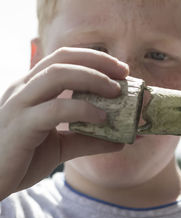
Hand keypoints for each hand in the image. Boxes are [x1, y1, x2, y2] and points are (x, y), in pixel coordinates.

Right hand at [0, 47, 128, 199]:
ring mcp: (20, 104)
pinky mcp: (21, 125)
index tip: (122, 70)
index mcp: (32, 88)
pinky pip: (55, 109)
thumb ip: (89, 139)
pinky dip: (83, 109)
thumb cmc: (22, 159)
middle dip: (98, 62)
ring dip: (93, 78)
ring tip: (116, 92)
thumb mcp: (61, 146)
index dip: (94, 59)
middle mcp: (24, 89)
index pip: (63, 59)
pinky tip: (103, 118)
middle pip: (63, 59)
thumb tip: (122, 140)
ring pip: (58, 75)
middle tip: (124, 74)